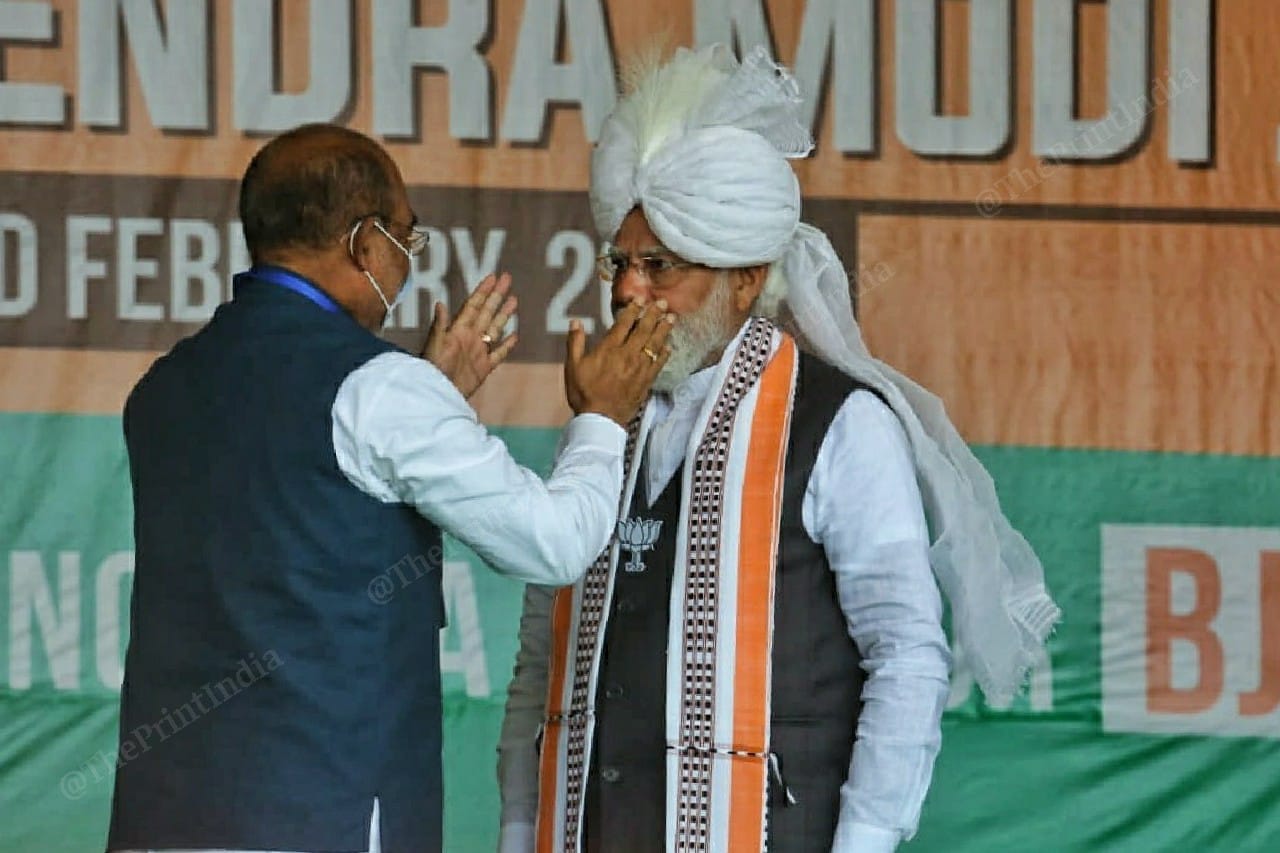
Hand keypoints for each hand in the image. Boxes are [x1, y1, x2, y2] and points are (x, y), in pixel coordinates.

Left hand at [422, 273, 517, 398]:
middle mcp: (470, 337)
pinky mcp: (484, 367)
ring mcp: (479, 351)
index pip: (474, 305)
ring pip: (495, 329)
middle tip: (507, 279)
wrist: (438, 393)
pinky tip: (515, 336)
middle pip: (487, 312)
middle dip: (497, 296)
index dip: (483, 291)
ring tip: (514, 300)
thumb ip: (440, 325)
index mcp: (459, 329)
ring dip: (504, 315)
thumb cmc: (432, 369)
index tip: (493, 277)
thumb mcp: (434, 344)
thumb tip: (440, 302)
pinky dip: (507, 345)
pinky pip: (499, 353)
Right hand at [564, 298, 673, 425]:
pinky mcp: (646, 381)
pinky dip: (665, 353)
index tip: (640, 299)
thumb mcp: (572, 366)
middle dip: (654, 314)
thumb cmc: (583, 392)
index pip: (624, 323)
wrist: (600, 419)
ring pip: (655, 344)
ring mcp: (639, 368)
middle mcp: (627, 354)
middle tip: (663, 303)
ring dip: (664, 330)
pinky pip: (659, 363)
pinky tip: (669, 346)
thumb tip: (575, 322)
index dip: (633, 309)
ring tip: (672, 318)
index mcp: (609, 348)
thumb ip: (574, 342)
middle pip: (644, 329)